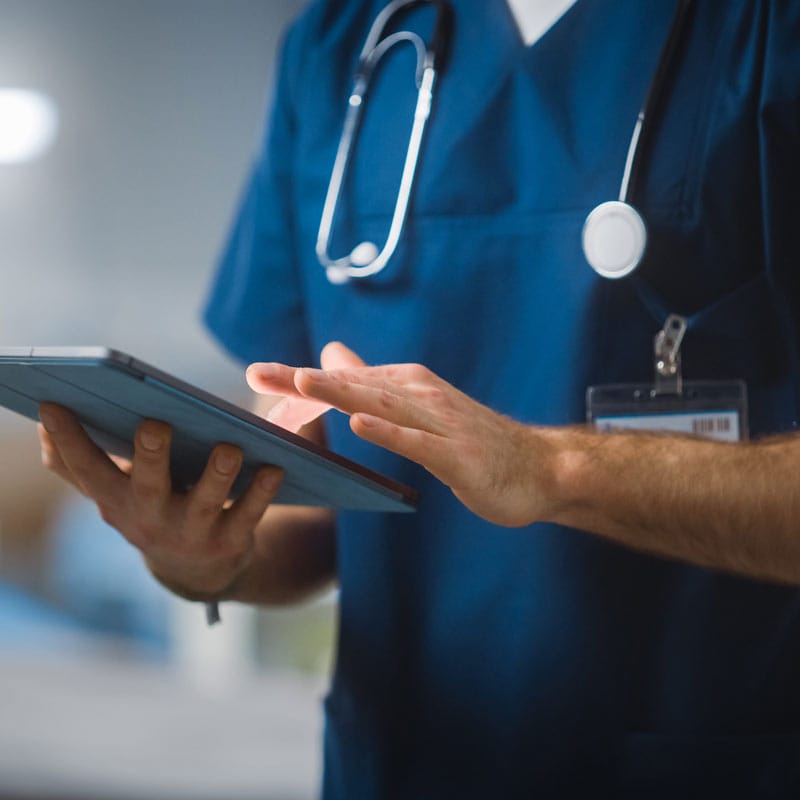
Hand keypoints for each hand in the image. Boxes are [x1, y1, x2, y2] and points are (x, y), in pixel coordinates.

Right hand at [37, 405, 283, 600]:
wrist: (197, 571)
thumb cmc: (151, 510)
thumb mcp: (112, 493)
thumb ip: (76, 464)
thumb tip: (44, 424)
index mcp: (118, 500)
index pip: (85, 470)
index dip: (68, 441)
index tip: (53, 405)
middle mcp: (151, 518)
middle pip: (147, 485)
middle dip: (150, 456)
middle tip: (154, 424)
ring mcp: (192, 533)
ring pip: (205, 503)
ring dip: (217, 474)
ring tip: (229, 446)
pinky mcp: (231, 542)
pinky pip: (249, 515)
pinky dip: (262, 492)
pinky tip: (275, 467)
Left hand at [248, 345, 555, 526]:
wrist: (539, 468)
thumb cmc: (474, 442)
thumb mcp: (418, 408)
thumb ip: (375, 384)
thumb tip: (334, 355)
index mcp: (408, 387)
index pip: (346, 380)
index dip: (301, 380)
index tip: (258, 374)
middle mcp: (421, 396)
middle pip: (355, 386)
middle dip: (305, 380)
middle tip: (259, 373)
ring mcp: (440, 424)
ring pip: (383, 405)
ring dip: (342, 392)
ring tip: (302, 383)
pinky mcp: (457, 455)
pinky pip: (419, 443)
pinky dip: (389, 432)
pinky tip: (361, 425)